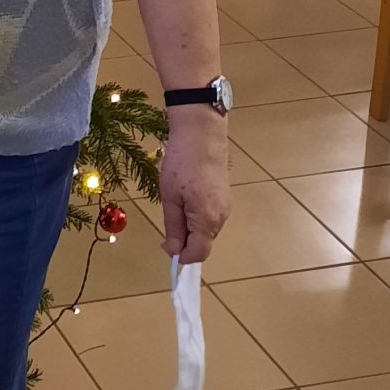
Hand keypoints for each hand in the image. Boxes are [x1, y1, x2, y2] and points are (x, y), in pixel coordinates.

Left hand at [158, 106, 230, 265]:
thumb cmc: (181, 164)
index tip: (164, 246)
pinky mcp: (224, 195)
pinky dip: (197, 215)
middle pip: (202, 242)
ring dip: (190, 227)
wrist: (201, 133)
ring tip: (175, 204)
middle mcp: (221, 217)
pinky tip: (186, 197)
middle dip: (184, 240)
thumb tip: (174, 251)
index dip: (181, 256)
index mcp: (207, 221)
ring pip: (206, 229)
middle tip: (166, 222)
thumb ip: (173, 227)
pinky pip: (210, 215)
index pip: (198, 253)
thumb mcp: (170, 197)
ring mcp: (225, 205)